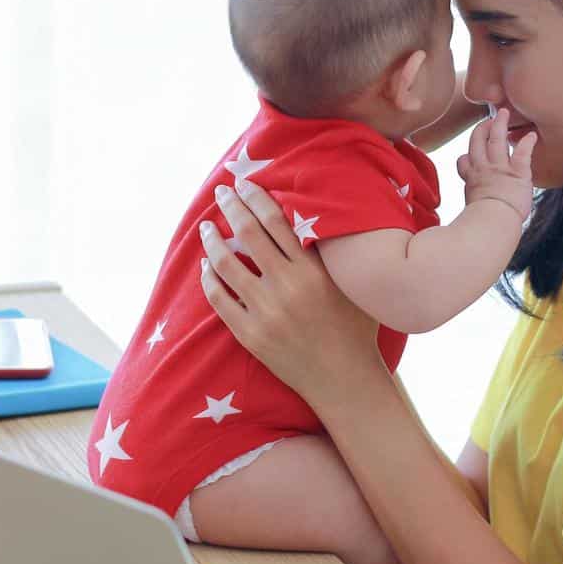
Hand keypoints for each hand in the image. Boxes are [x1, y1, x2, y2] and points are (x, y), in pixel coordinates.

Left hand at [199, 180, 385, 406]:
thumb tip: (318, 217)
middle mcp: (287, 287)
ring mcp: (265, 312)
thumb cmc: (356, 330)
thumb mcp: (353, 284)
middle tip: (221, 192)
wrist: (345, 380)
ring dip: (213, 241)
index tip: (244, 183)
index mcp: (313, 271)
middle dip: (231, 207)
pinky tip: (206, 267)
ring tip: (206, 228)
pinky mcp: (251, 335)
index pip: (277, 222)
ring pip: (227, 264)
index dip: (256, 198)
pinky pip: (220, 299)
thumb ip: (333, 254)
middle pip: (249, 234)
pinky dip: (209, 278)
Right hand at [457, 107, 535, 221]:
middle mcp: (483, 170)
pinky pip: (522, 153)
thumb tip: (464, 224)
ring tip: (503, 113)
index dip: (466, 157)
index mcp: (472, 181)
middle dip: (481, 129)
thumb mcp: (468, 215)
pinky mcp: (517, 172)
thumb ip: (469, 211)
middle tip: (487, 120)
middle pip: (477, 142)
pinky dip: (527, 143)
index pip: (463, 162)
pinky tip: (531, 135)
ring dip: (499, 125)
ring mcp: (499, 169)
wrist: (492, 223)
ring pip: (496, 140)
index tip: (469, 155)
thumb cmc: (481, 224)